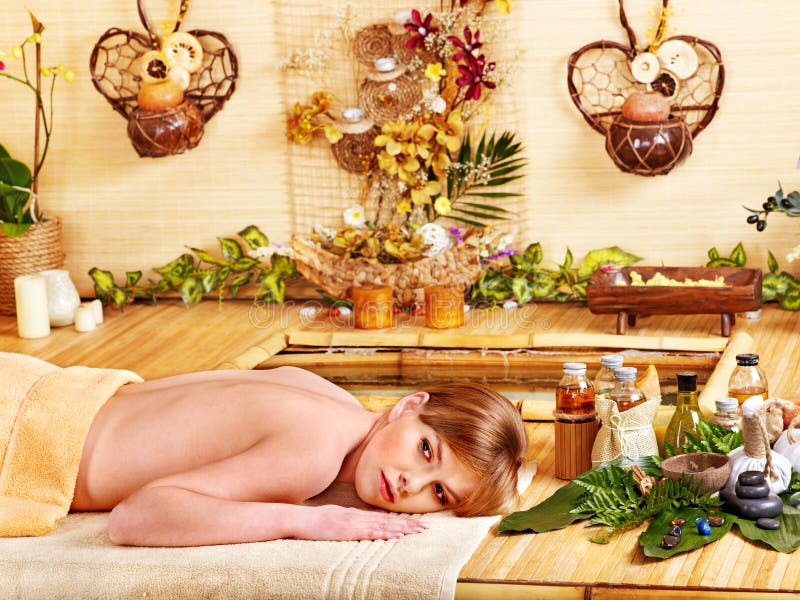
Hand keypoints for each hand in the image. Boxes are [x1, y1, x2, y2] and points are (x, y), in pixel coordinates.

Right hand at [292, 505, 428, 540]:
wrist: (298, 519)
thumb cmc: (312, 522)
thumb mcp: (333, 519)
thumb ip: (347, 521)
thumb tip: (359, 526)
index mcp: (354, 514)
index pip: (381, 518)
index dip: (399, 520)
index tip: (415, 523)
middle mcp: (357, 516)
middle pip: (387, 520)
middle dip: (407, 523)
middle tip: (426, 527)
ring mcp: (353, 522)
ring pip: (383, 525)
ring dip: (402, 528)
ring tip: (418, 531)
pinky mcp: (348, 530)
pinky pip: (371, 532)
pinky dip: (386, 533)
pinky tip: (397, 534)